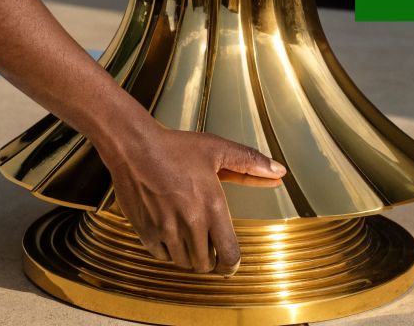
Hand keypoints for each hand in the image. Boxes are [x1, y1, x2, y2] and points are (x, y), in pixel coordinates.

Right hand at [98, 123, 286, 275]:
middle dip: (211, 260)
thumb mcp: (217, 150)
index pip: (229, 254)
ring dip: (190, 257)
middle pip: (206, 264)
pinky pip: (161, 256)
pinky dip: (168, 251)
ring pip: (183, 263)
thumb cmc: (174, 148)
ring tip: (190, 241)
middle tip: (209, 250)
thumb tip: (278, 172)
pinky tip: (170, 235)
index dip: (232, 265)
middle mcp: (191, 222)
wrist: (134, 147)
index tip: (231, 264)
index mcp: (212, 206)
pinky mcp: (146, 231)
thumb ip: (250, 163)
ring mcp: (166, 229)